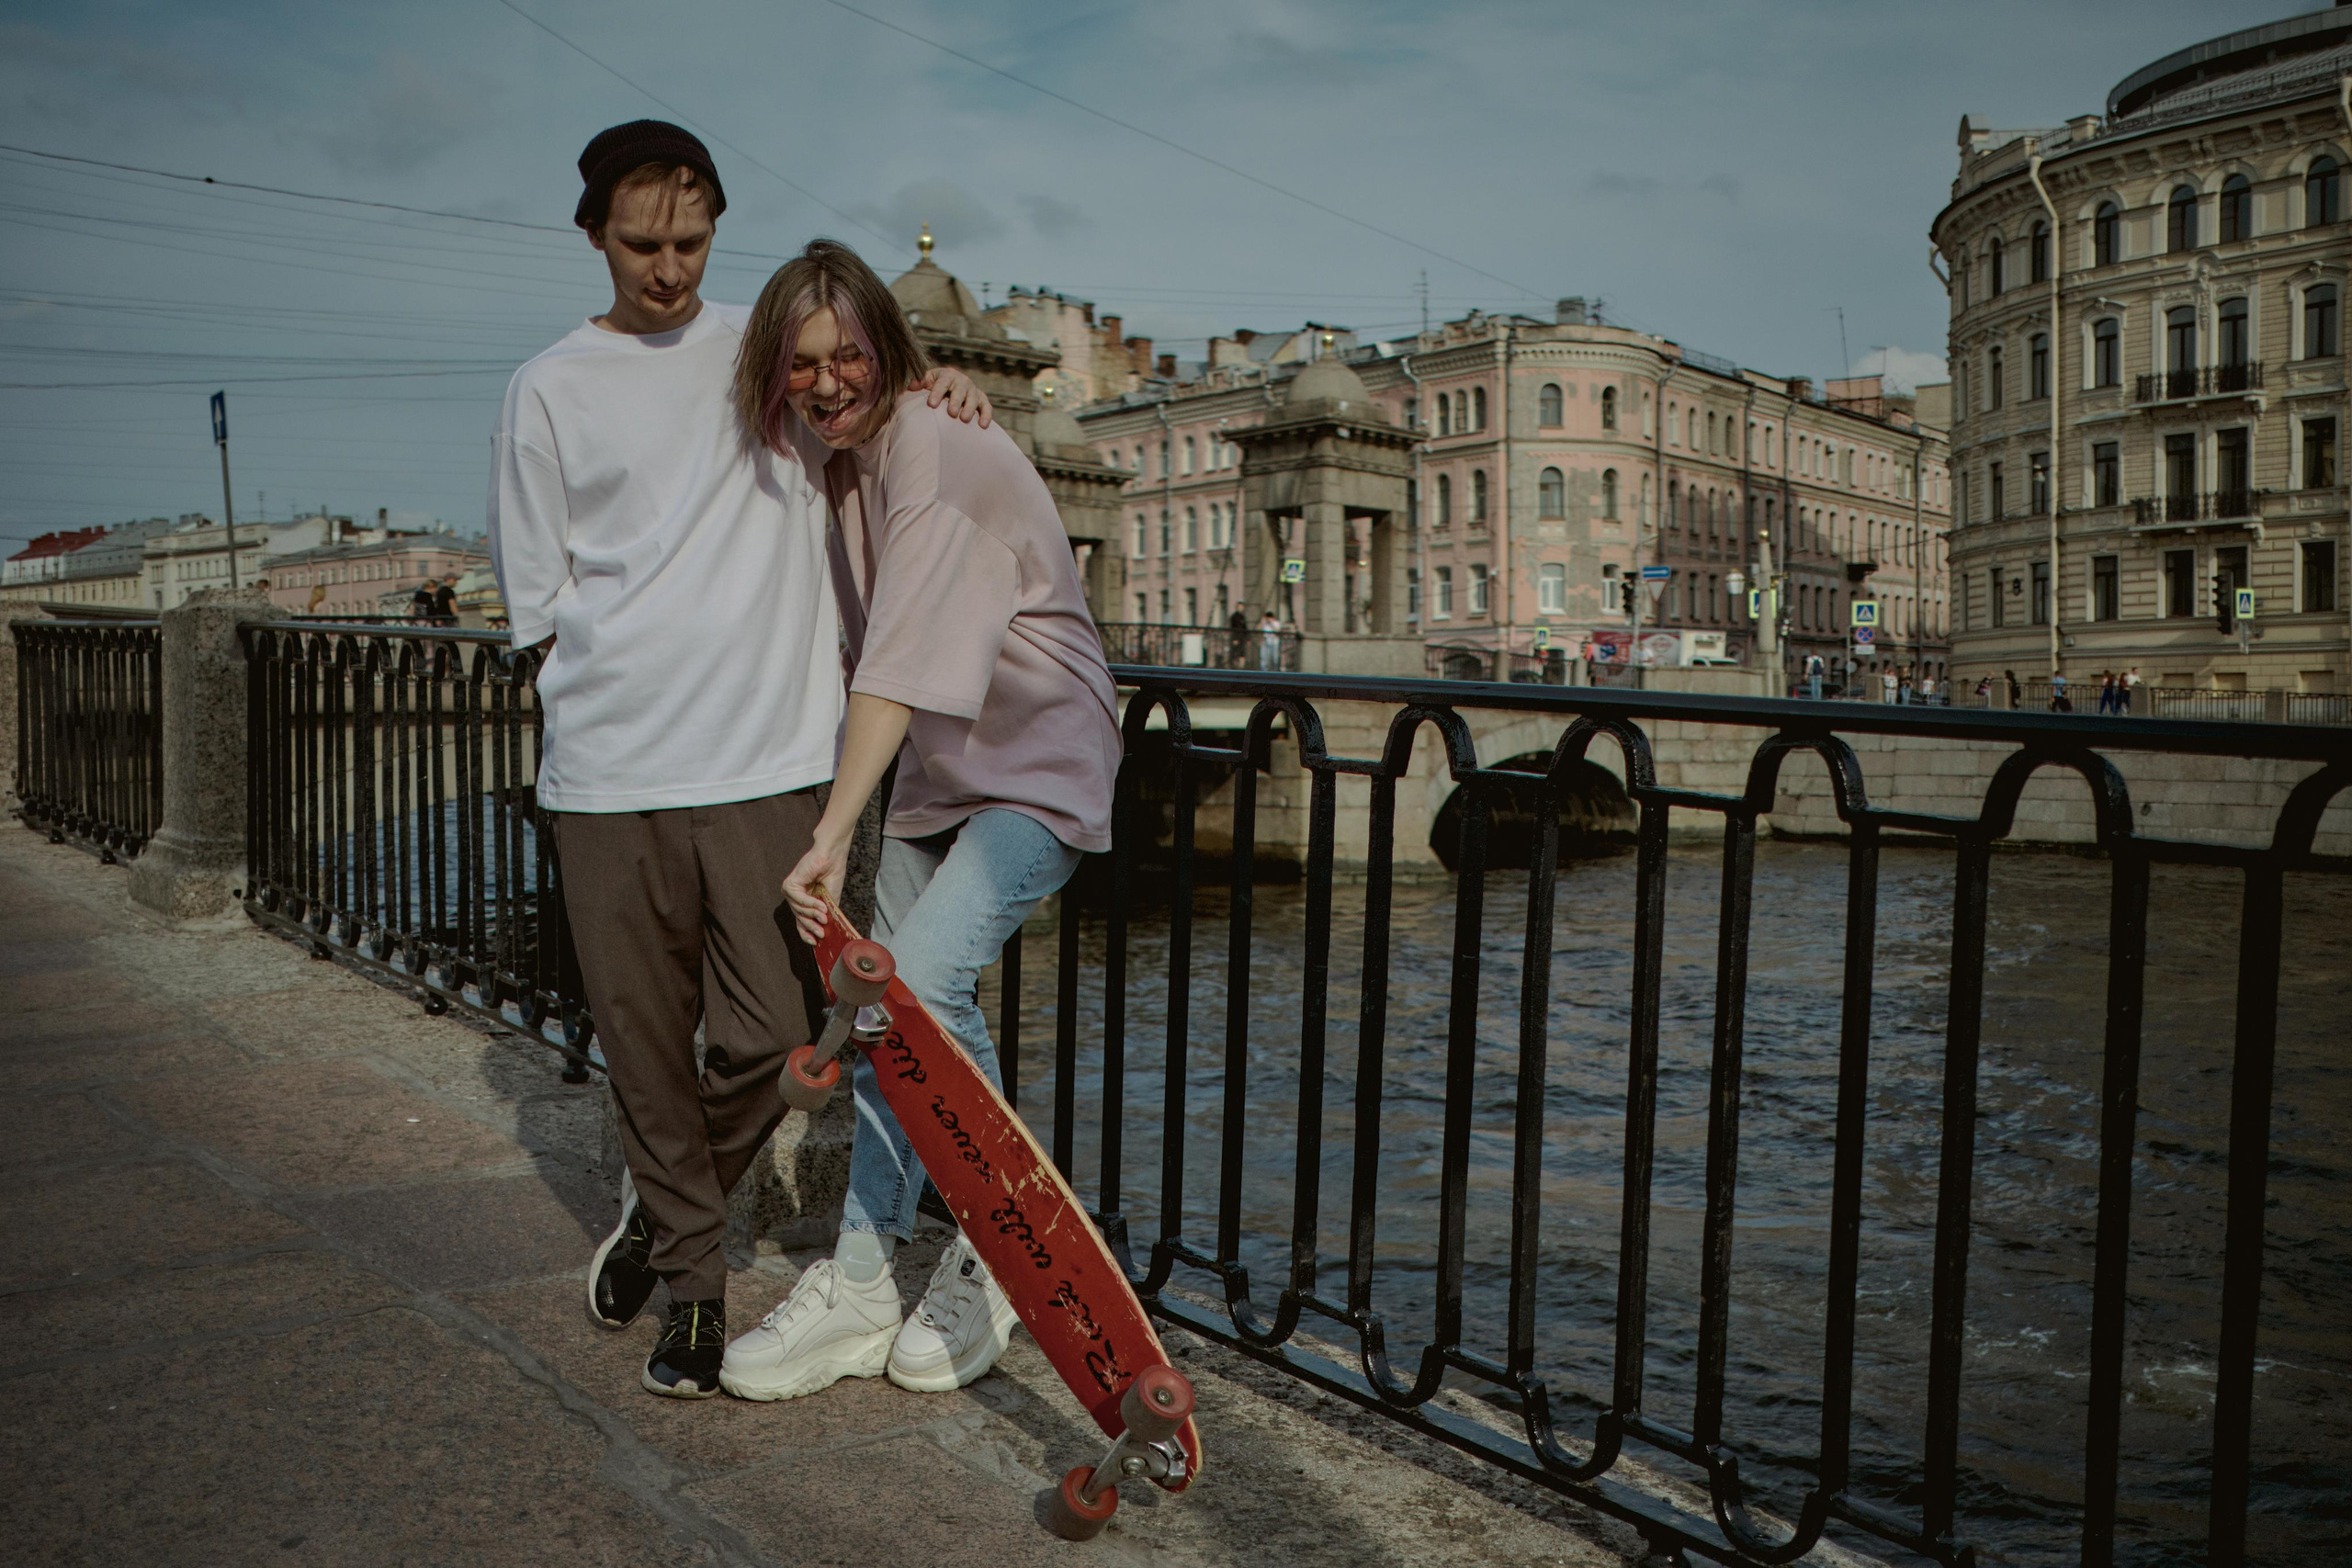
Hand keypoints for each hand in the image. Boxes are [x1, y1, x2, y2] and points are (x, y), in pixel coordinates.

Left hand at [782, 831, 850, 945]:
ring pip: (799, 910)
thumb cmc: (833, 874)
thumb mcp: (830, 900)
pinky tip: (820, 905)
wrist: (832, 856)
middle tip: (822, 933)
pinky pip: (798, 900)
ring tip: (825, 914)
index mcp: (803, 900)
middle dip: (810, 927)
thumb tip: (823, 934)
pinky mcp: (790, 884)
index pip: (800, 921)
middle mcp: (795, 896)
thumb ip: (824, 914)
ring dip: (813, 914)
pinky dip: (810, 903)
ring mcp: (791, 890)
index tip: (815, 943)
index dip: (806, 933)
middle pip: (799, 918)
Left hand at [918, 366, 991, 427]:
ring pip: (974, 398)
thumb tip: (912, 385)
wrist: (950, 390)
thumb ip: (919, 383)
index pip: (942, 383)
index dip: (937, 393)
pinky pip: (986, 407)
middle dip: (956, 401)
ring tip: (964, 419)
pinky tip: (983, 426)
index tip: (931, 404)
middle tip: (951, 413)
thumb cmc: (934, 388)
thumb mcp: (926, 382)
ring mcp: (973, 390)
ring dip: (970, 408)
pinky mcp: (982, 400)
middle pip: (960, 390)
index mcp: (947, 375)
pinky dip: (986, 415)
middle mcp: (962, 381)